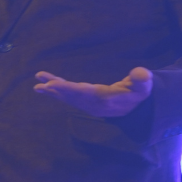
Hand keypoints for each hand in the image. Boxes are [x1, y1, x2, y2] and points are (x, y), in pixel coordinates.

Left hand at [33, 67, 153, 117]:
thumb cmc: (138, 93)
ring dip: (52, 91)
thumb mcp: (144, 87)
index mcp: (105, 99)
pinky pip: (68, 96)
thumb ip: (142, 80)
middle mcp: (93, 104)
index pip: (84, 94)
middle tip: (41, 86)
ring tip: (37, 85)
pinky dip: (56, 90)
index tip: (54, 85)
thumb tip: (141, 73)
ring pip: (67, 97)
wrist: (134, 107)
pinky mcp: (84, 102)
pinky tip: (44, 84)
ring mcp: (87, 104)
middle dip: (57, 91)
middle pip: (72, 97)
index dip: (68, 89)